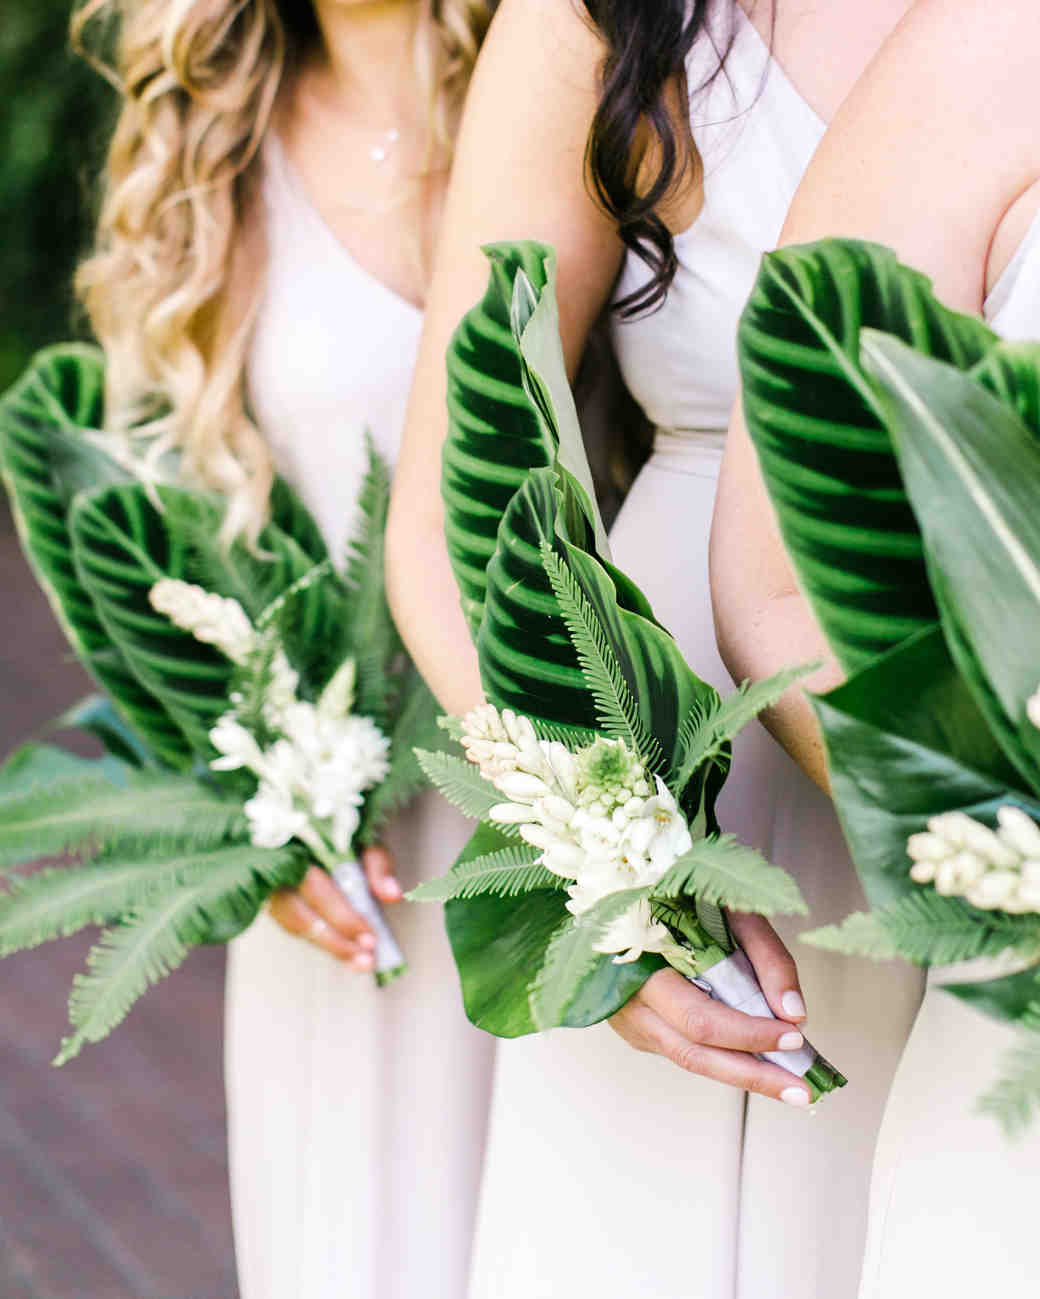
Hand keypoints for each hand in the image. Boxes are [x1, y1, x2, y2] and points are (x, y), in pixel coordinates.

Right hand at [267, 844, 402, 970]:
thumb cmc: (344, 833)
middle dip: (335, 941)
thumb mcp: (365, 840)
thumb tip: (392, 895)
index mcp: (298, 849)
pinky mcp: (275, 898)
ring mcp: (270, 885)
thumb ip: (378, 865)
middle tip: (366, 957)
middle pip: (300, 916)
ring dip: (329, 947)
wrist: (315, 820)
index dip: (344, 918)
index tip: (369, 938)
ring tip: (360, 962)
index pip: (318, 891)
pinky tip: (346, 953)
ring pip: (294, 925)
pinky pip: (294, 926)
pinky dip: (321, 941)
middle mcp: (277, 870)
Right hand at [608, 912, 812, 1104]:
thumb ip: (766, 956)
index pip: (700, 1019)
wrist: (628, 892)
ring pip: (690, 1059)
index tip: (793, 1035)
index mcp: (644, 967)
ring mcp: (631, 1020)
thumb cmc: (681, 897)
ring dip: (743, 1075)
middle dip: (753, 1075)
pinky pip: (685, 1050)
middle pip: (695, 1054)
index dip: (748, 1033)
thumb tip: (795, 1013)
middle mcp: (631, 1002)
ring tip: (789, 1085)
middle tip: (802, 1089)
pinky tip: (757, 1061)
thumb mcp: (731, 909)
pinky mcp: (640, 1029)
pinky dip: (724, 1059)